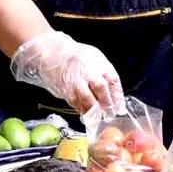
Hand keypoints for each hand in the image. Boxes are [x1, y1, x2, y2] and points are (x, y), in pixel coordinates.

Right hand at [10, 31, 124, 114]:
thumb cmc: (76, 57)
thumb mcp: (96, 59)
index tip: (120, 107)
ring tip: (98, 118)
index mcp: (98, 62)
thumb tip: (115, 97)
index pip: (112, 79)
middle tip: (110, 114)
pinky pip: (76, 103)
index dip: (118, 95)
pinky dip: (82, 110)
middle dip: (107, 103)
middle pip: (101, 88)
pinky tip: (86, 114)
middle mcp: (87, 70)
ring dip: (95, 111)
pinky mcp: (65, 90)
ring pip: (87, 99)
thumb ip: (105, 75)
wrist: (52, 53)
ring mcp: (75, 81)